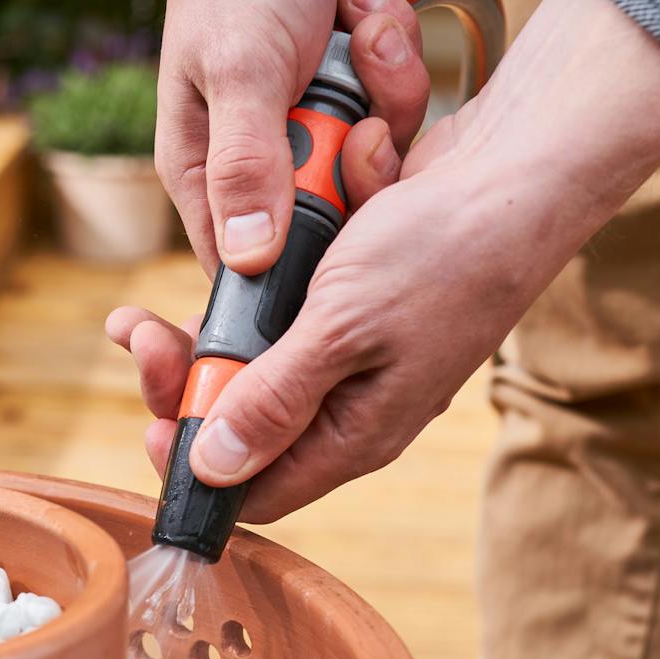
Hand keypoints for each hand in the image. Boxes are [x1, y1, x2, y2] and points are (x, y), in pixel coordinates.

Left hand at [116, 0, 659, 520]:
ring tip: (166, 297)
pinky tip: (280, 243)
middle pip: (243, 419)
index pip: (258, 490)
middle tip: (140, 332)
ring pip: (253, 353)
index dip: (197, 469)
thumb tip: (215, 472)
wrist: (519, 168)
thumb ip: (275, 399)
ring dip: (218, 314)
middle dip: (185, 376)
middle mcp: (350, 403)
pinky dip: (274, 267)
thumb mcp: (342, 328)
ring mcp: (350, 350)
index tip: (148, 420)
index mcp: (354, 433)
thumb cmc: (445, 251)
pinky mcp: (348, 298)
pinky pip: (286, 298)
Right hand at [158, 0, 432, 276]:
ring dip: (383, 84)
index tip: (339, 220)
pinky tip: (362, 4)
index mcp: (207, 175)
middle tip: (352, 101)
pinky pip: (395, 104)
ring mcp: (313, 129)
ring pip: (375, 154)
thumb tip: (248, 261)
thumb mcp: (240, 70)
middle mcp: (261, 164)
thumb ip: (245, 163)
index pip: (250, 264)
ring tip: (360, 26)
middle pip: (333, 213)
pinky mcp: (352, 97)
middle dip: (358, 150)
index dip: (299, 260)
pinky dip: (390, 51)